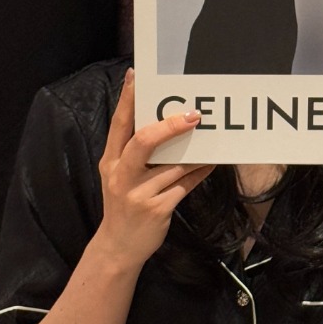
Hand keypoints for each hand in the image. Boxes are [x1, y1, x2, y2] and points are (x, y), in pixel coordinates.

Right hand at [94, 70, 213, 270]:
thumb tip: (165, 126)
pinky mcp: (157, 208)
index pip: (119, 125)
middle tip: (192, 115)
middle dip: (168, 126)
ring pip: (173, 165)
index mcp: (110, 162)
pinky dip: (200, 172)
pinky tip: (211, 163)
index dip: (127, 100)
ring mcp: (139, 193)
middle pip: (143, 142)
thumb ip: (134, 155)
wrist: (118, 247)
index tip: (136, 77)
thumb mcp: (119, 178)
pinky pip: (185, 184)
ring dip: (195, 151)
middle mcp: (121, 175)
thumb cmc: (124, 206)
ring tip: (212, 136)